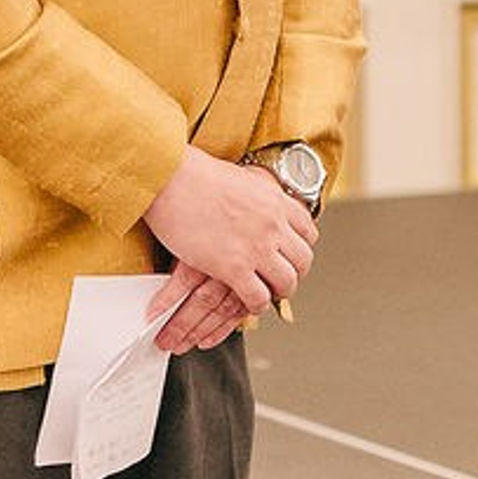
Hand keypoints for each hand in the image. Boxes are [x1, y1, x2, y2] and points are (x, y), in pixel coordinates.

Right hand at [143, 148, 316, 353]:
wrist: (169, 178)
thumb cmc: (192, 174)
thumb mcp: (239, 178)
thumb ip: (254, 195)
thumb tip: (253, 202)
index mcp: (275, 200)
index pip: (308, 231)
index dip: (301, 247)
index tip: (290, 254)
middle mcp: (273, 224)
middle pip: (303, 260)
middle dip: (295, 272)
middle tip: (281, 278)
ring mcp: (256, 247)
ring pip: (287, 282)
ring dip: (279, 291)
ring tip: (267, 294)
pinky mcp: (233, 267)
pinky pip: (258, 297)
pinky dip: (257, 304)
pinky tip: (249, 302)